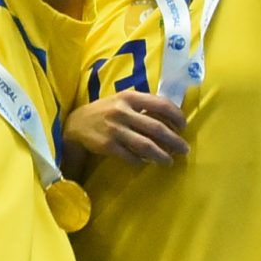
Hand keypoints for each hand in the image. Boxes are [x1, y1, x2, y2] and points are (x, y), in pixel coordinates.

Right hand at [65, 91, 188, 166]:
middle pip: (156, 128)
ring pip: (145, 145)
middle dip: (174, 140)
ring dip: (161, 155)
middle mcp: (122, 112)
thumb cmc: (106, 111)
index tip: (184, 126)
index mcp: (129, 97)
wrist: (76, 123)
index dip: (176, 116)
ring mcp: (114, 129)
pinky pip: (130, 156)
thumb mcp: (122, 101)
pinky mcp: (107, 145)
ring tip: (170, 161)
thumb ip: (143, 105)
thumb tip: (171, 118)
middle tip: (184, 149)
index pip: (161, 104)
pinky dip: (141, 162)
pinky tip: (146, 163)